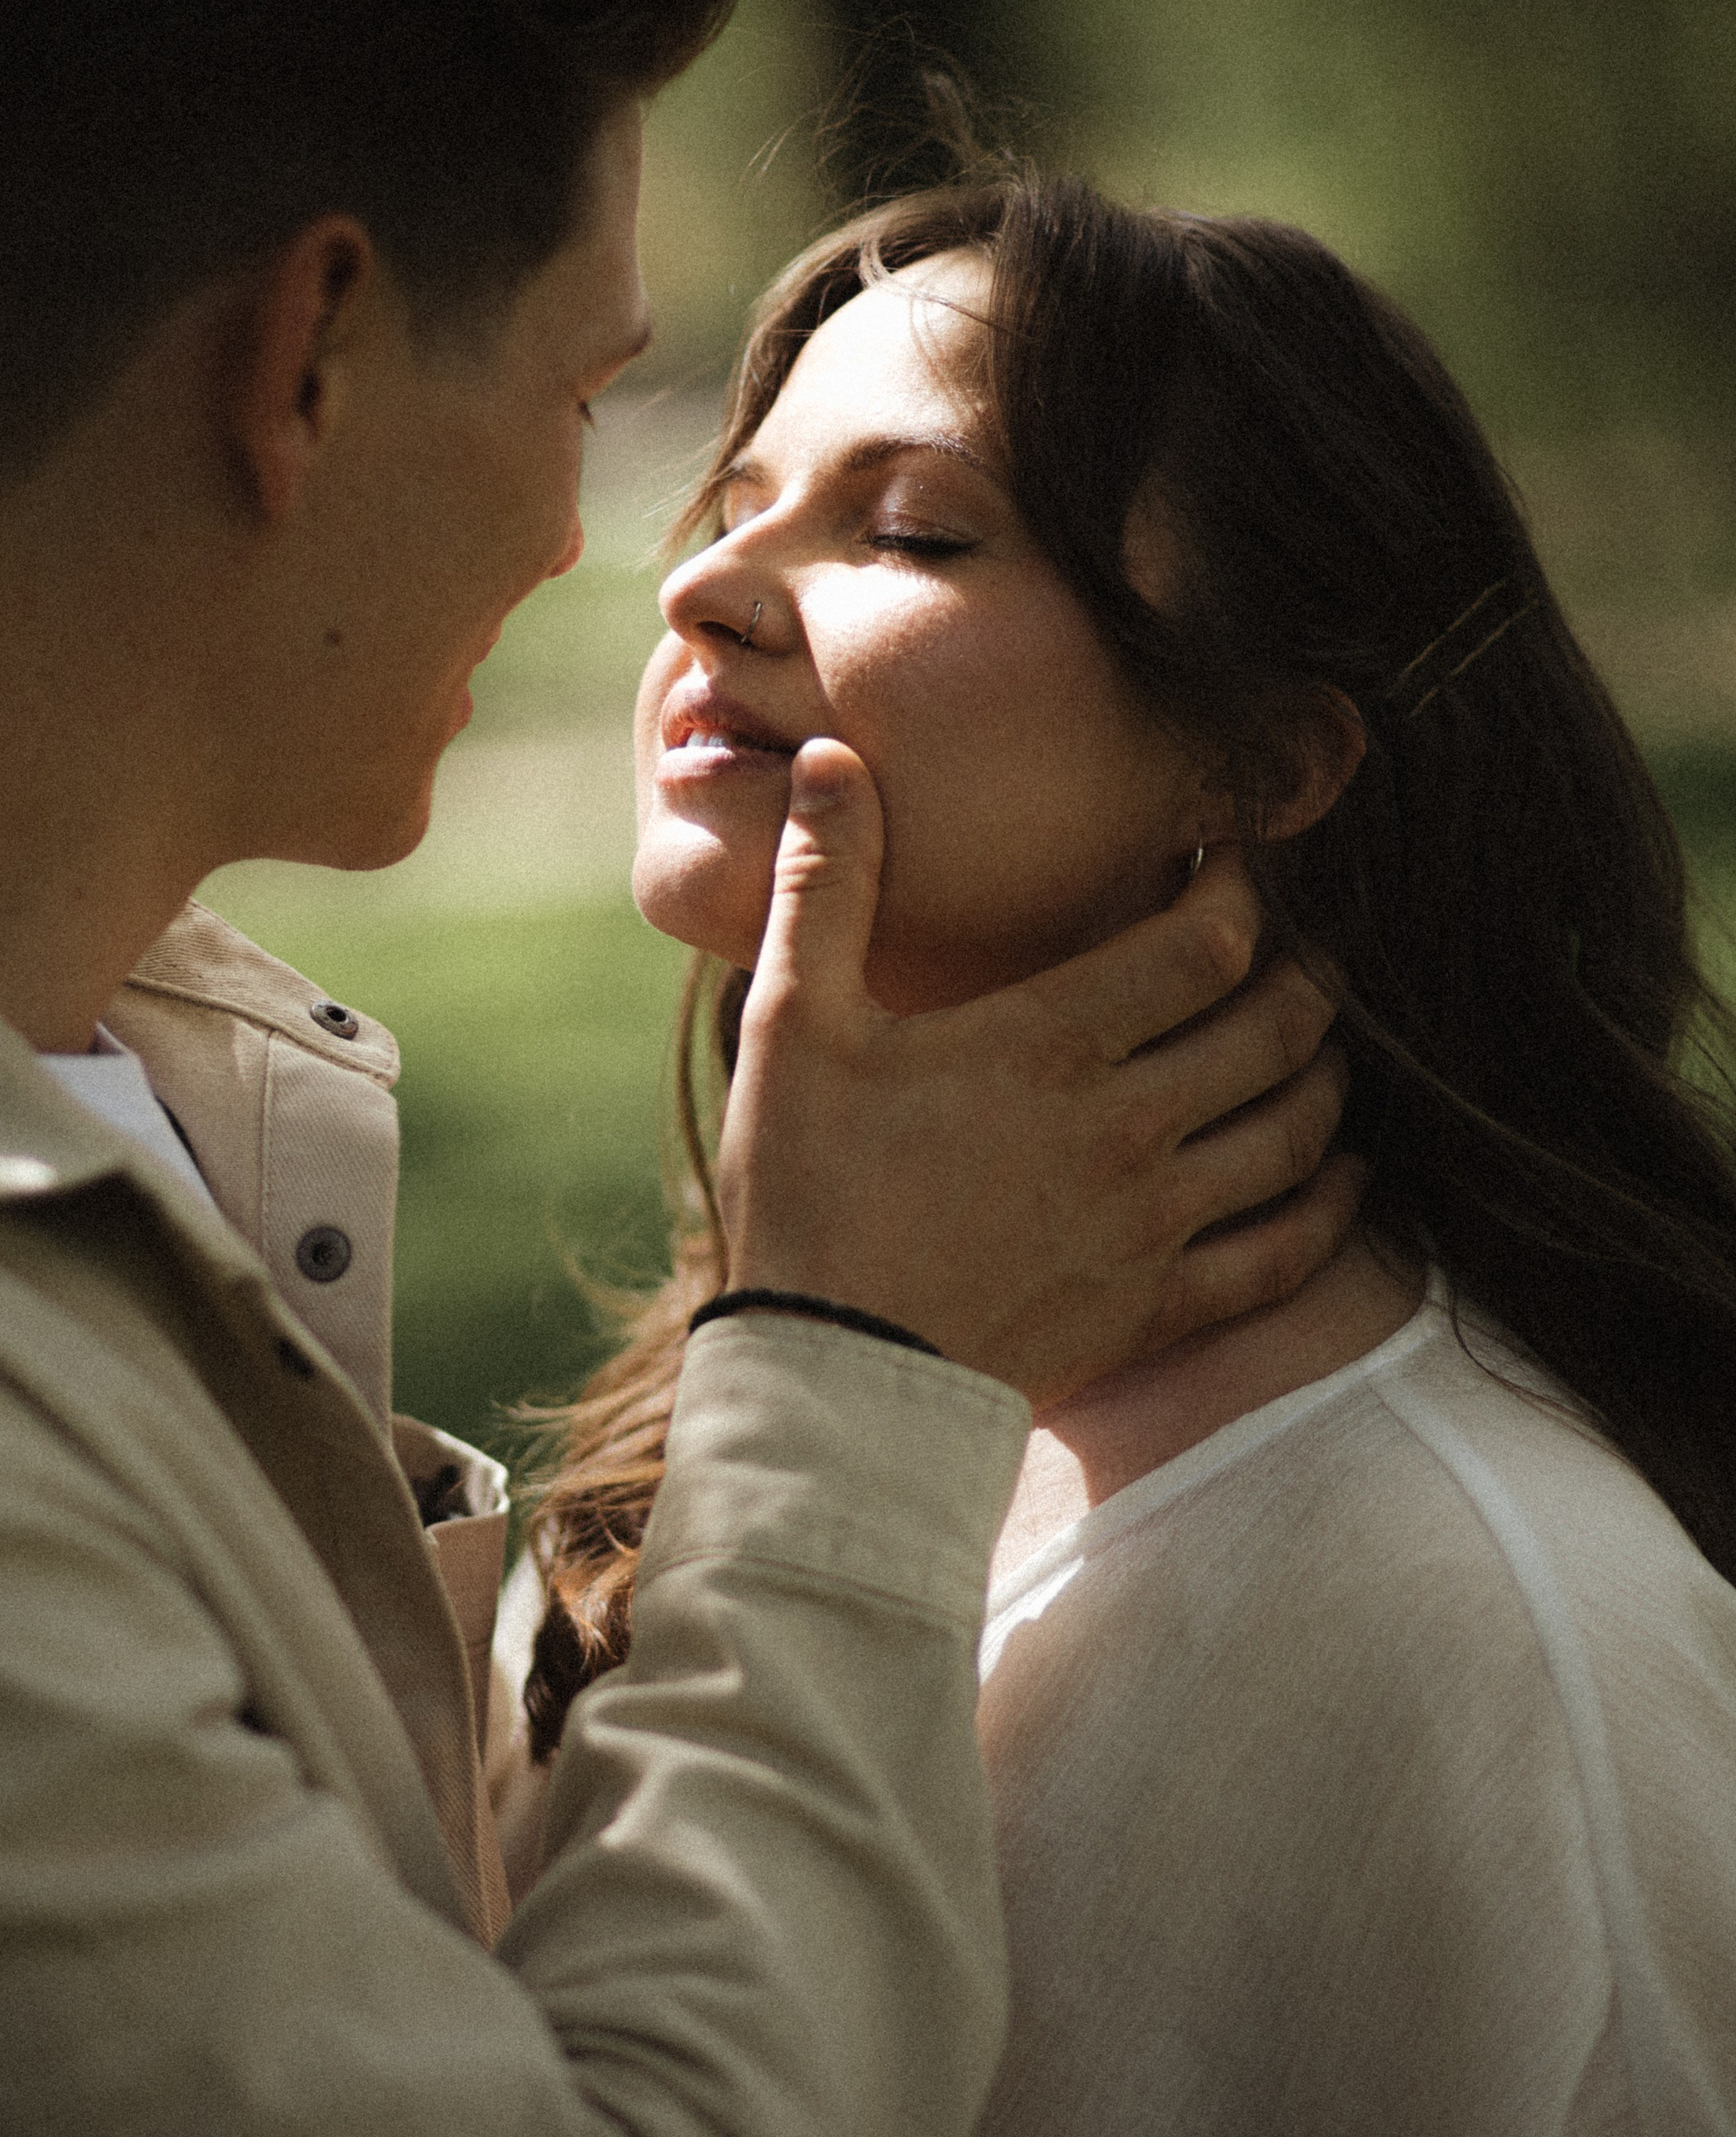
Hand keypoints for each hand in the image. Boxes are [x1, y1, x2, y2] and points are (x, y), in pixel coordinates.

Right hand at [717, 741, 1358, 1402]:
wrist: (833, 1376)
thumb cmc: (809, 1191)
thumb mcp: (793, 1025)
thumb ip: (825, 885)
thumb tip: (827, 759)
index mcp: (1050, 1043)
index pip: (1205, 941)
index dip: (1242, 885)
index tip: (1234, 853)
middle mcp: (1127, 1125)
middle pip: (1277, 1025)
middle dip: (1305, 967)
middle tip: (1297, 937)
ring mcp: (1154, 1221)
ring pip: (1298, 1129)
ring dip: (1326, 1071)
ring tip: (1320, 1036)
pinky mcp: (1158, 1304)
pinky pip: (1287, 1250)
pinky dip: (1334, 1202)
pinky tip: (1344, 1171)